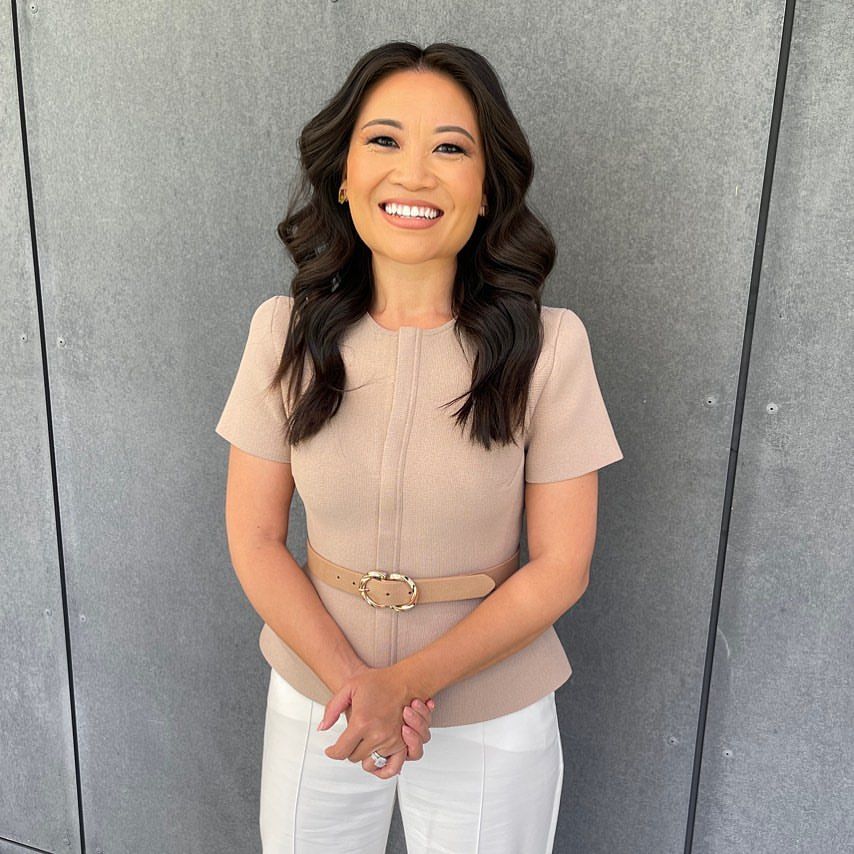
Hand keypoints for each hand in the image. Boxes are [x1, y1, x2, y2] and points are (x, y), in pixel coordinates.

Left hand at [317, 665, 431, 777]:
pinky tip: (376, 761)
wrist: (405, 680)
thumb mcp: (349, 688)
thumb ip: (332, 709)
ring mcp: (392, 741)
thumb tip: (322, 728)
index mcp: (362, 722)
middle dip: (349, 750)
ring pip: (370, 762)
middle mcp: (377, 735)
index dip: (332, 752)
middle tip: (350, 739)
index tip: (331, 750)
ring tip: (362, 745)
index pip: (341, 751)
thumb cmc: (379, 682)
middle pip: (354, 757)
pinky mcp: (403, 744)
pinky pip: (391, 767)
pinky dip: (382, 768)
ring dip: (364, 756)